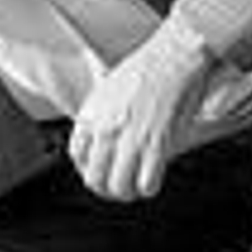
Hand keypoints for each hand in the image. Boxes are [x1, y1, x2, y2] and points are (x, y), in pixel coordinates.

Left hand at [69, 16, 215, 200]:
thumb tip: (100, 139)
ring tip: (134, 188)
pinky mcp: (156, 145)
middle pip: (94, 178)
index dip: (88, 169)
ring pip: (119, 187)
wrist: (174, 57)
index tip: (98, 171)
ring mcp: (130, 139)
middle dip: (106, 189)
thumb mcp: (107, 90)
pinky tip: (152, 181)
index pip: (77, 156)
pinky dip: (149, 188)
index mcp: (92, 115)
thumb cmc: (147, 68)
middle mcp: (106, 130)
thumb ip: (100, 116)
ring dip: (127, 193)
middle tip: (117, 188)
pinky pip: (146, 183)